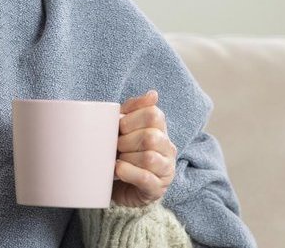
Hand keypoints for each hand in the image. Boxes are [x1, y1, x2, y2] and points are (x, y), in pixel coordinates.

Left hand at [112, 90, 177, 207]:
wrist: (116, 185)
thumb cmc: (122, 152)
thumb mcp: (124, 128)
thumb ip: (133, 109)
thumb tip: (153, 94)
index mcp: (161, 130)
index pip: (154, 114)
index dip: (131, 119)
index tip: (119, 127)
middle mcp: (168, 149)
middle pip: (151, 137)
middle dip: (126, 141)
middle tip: (116, 147)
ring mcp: (165, 170)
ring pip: (149, 158)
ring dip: (127, 158)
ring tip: (118, 160)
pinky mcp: (157, 189)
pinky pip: (146, 178)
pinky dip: (129, 172)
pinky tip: (118, 170)